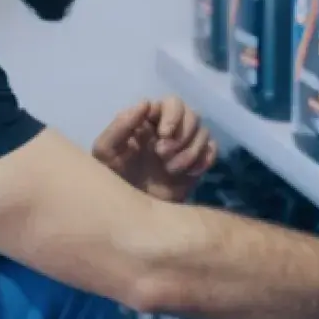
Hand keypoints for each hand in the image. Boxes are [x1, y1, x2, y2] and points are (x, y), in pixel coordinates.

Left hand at [93, 95, 216, 202]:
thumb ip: (120, 126)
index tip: (163, 134)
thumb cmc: (114, 180)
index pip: (171, 102)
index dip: (172, 115)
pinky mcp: (197, 163)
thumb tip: (146, 102)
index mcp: (148, 121)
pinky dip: (205, 159)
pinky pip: (212, 150)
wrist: (132, 216)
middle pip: (192, 114)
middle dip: (182, 134)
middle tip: (163, 155)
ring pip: (203, 132)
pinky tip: (191, 173)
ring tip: (171, 170)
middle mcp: (168, 130)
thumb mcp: (106, 152)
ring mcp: (184, 146)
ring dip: (190, 150)